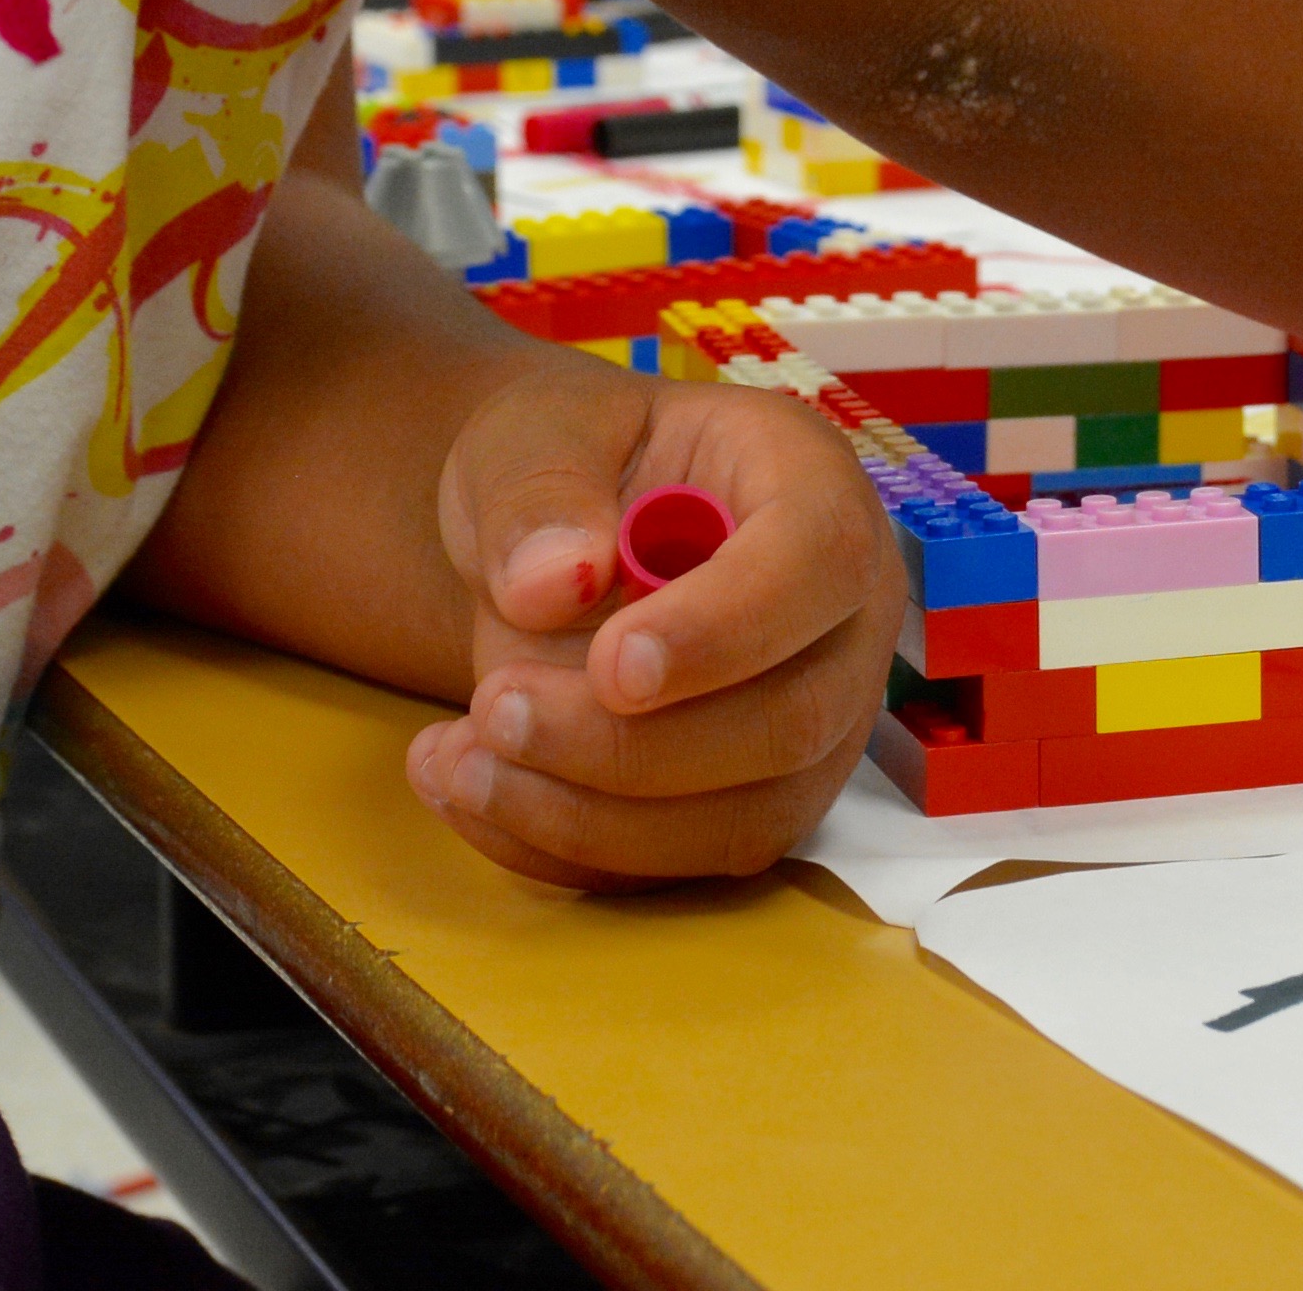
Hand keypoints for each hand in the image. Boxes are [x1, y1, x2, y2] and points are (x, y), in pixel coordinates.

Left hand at [400, 371, 897, 885]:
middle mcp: (846, 617)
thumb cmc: (578, 464)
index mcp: (814, 488)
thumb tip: (552, 585)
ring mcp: (816, 723)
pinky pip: (682, 868)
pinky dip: (565, 851)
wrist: (565, 539)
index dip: (727, 629)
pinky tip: (470, 793)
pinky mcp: (756, 803)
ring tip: (457, 762)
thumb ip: (540, 494)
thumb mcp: (537, 434)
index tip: (610, 666)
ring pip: (746, 819)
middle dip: (631, 747)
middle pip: (791, 719)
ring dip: (590, 817)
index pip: (819, 566)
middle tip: (494, 708)